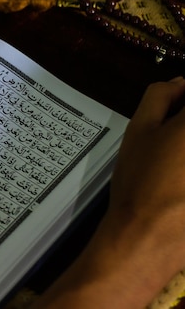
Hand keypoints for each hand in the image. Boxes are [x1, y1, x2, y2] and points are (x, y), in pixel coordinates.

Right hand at [34, 77, 184, 307]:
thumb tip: (179, 84)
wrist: (149, 234)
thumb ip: (159, 96)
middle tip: (172, 140)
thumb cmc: (140, 178)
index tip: (176, 105)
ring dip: (184, 151)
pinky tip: (180, 184)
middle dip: (183, 129)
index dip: (183, 98)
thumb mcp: (138, 130)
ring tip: (175, 166)